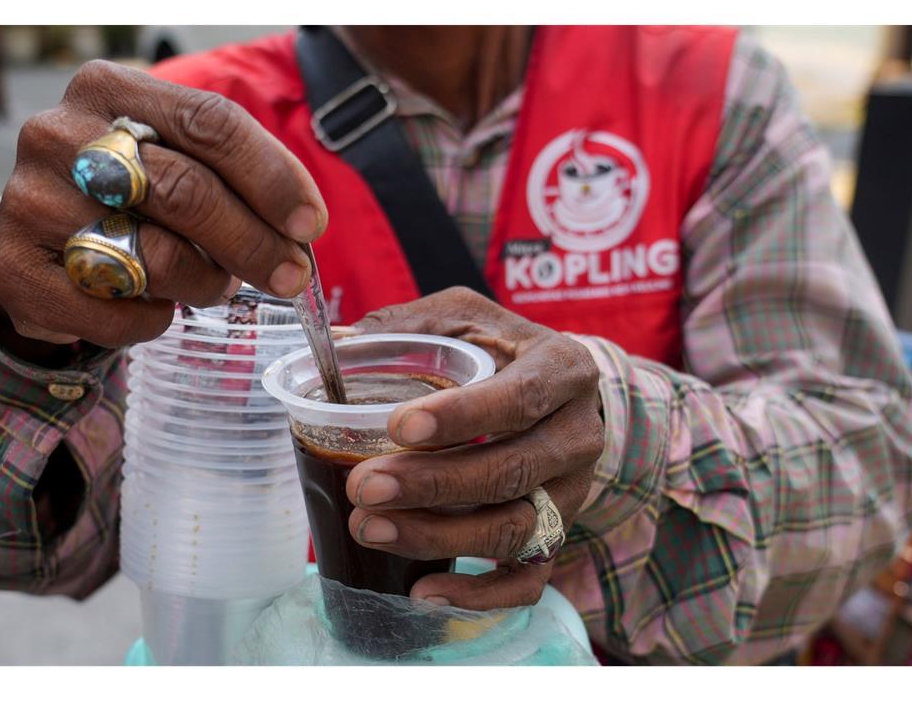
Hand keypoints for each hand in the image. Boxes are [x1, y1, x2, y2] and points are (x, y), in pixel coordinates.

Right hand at [0, 61, 327, 360]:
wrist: (37, 240)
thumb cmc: (126, 194)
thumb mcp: (172, 155)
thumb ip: (231, 172)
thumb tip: (301, 226)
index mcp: (108, 89)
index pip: (209, 122)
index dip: (272, 177)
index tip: (309, 223)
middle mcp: (59, 135)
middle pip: (187, 190)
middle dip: (254, 242)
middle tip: (291, 276)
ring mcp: (28, 202)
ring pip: (155, 256)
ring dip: (207, 282)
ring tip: (217, 284)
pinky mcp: (14, 269)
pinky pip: (114, 312)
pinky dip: (153, 320)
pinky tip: (157, 307)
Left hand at [346, 287, 604, 609]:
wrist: (560, 395)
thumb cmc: (499, 351)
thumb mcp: (462, 317)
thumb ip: (405, 327)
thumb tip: (334, 345)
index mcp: (562, 369)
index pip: (519, 398)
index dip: (461, 417)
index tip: (398, 427)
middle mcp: (577, 433)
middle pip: (512, 471)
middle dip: (433, 485)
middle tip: (364, 487)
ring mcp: (571, 491)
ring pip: (514, 528)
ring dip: (438, 536)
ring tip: (370, 528)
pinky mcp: (558, 535)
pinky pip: (527, 579)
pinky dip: (477, 594)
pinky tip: (422, 589)